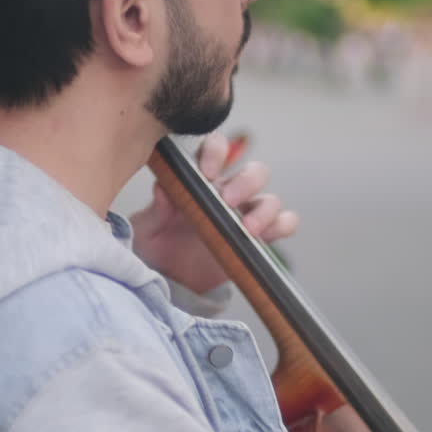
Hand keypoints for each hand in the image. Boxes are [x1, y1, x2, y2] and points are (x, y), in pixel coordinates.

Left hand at [130, 131, 298, 294]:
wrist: (170, 282)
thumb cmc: (157, 247)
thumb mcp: (146, 229)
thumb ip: (155, 211)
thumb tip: (162, 189)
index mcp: (200, 181)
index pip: (215, 150)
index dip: (216, 152)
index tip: (207, 171)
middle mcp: (228, 193)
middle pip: (253, 171)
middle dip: (246, 182)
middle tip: (229, 200)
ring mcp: (246, 215)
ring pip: (271, 198)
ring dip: (265, 209)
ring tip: (248, 228)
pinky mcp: (259, 239)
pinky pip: (284, 224)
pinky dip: (282, 225)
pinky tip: (267, 235)